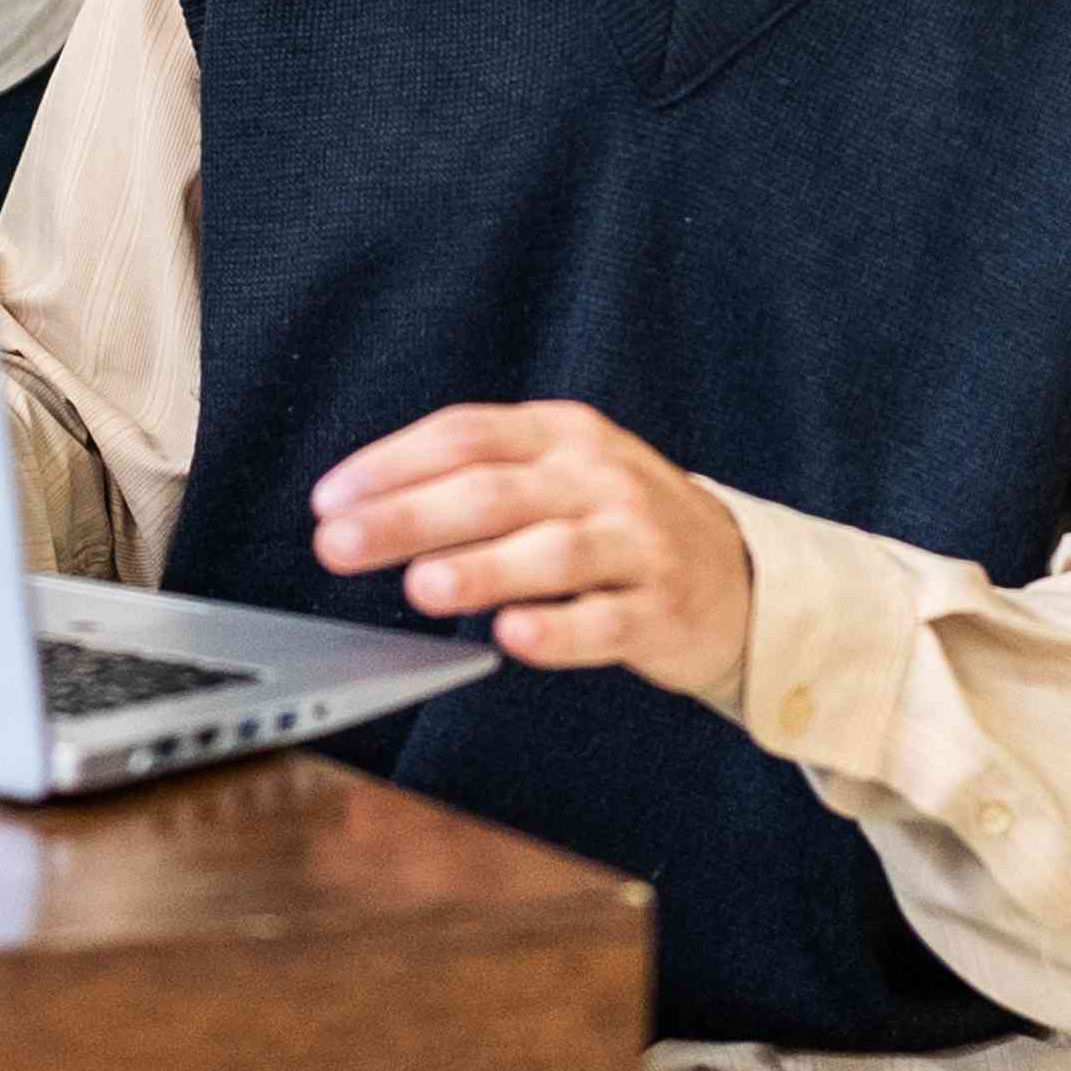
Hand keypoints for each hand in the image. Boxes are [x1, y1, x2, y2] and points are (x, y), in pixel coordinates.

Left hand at [311, 401, 751, 700]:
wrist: (740, 575)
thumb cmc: (618, 523)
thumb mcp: (559, 473)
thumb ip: (478, 477)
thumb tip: (366, 506)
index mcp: (562, 434)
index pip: (465, 435)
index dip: (391, 464)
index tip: (330, 499)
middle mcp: (600, 478)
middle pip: (494, 489)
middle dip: (408, 516)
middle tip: (340, 545)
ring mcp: (637, 542)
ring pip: (551, 551)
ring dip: (480, 568)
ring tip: (420, 587)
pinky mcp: (663, 608)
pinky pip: (606, 620)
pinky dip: (558, 629)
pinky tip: (514, 636)